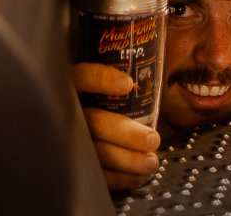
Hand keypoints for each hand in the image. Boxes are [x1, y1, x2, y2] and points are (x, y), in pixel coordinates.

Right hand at [70, 64, 160, 191]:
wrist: (71, 140)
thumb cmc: (105, 101)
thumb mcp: (103, 84)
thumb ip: (122, 74)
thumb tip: (162, 52)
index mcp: (73, 86)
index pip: (82, 77)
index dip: (102, 79)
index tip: (128, 84)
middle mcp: (67, 112)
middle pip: (94, 122)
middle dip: (126, 133)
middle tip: (153, 139)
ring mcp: (69, 141)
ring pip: (96, 152)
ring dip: (127, 160)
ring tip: (151, 162)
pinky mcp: (76, 165)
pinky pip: (96, 175)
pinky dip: (119, 178)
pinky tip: (138, 176)